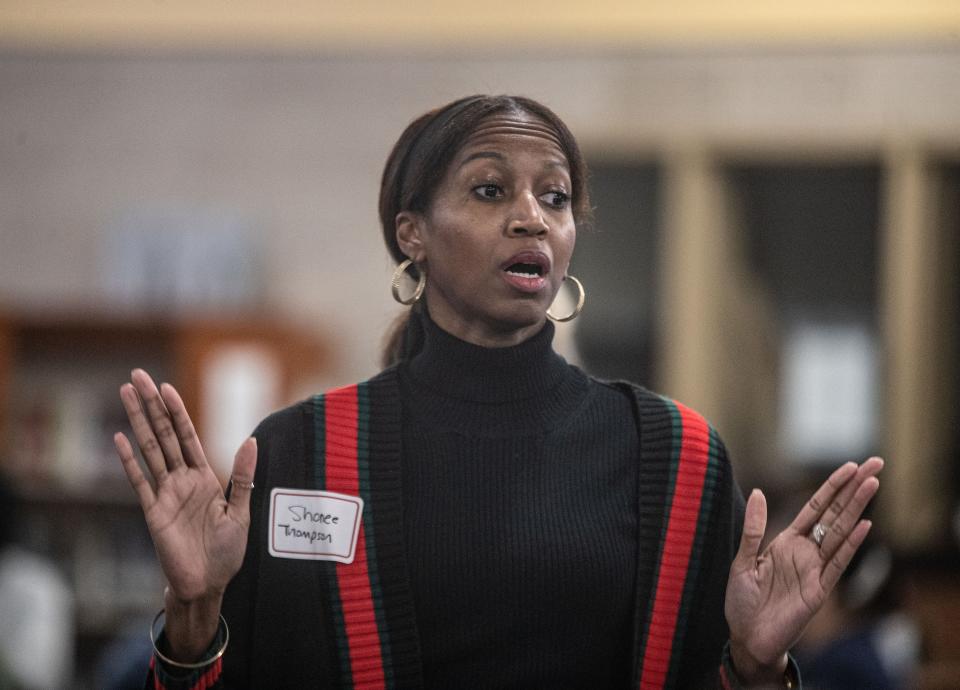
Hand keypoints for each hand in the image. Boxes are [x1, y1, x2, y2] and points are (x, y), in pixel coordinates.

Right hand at [114, 369, 256, 657]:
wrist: (209, 585)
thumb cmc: (226, 552)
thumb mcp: (241, 511)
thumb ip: (242, 477)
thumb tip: (251, 441)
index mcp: (204, 478)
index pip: (187, 436)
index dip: (177, 411)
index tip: (166, 386)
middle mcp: (182, 481)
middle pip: (163, 435)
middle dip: (152, 405)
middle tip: (137, 375)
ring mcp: (165, 495)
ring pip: (149, 450)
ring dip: (137, 421)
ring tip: (125, 394)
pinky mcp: (153, 513)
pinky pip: (139, 482)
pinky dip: (129, 461)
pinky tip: (119, 438)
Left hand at [723, 457, 882, 683]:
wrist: (747, 638)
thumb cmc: (743, 601)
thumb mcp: (743, 561)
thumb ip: (753, 529)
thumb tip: (759, 492)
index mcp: (786, 542)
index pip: (815, 508)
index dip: (832, 487)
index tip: (850, 466)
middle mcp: (805, 552)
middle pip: (834, 514)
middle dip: (853, 489)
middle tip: (875, 464)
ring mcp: (815, 570)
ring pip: (839, 533)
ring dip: (856, 508)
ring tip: (873, 484)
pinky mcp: (819, 591)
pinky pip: (837, 564)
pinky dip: (850, 544)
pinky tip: (864, 525)